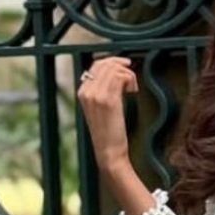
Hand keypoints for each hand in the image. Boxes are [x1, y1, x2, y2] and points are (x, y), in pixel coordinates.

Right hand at [77, 55, 137, 177]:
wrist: (108, 152)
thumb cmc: (108, 134)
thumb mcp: (100, 110)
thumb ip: (102, 92)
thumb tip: (116, 75)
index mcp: (82, 92)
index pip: (96, 66)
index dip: (112, 62)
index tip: (125, 67)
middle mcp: (86, 92)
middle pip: (104, 64)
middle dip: (121, 66)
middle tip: (132, 78)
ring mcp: (96, 95)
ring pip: (113, 69)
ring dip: (128, 74)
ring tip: (132, 88)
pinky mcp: (108, 100)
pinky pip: (120, 77)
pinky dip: (130, 80)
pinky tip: (132, 91)